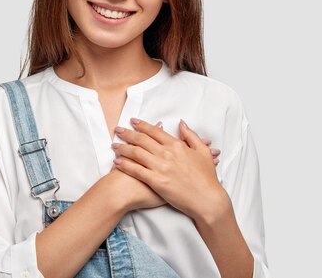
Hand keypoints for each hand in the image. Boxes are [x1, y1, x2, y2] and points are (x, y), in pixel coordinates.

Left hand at [112, 118, 231, 221]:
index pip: (155, 131)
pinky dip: (125, 165)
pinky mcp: (156, 181)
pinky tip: (117, 162)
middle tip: (118, 130)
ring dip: (123, 148)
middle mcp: (166, 153)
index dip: (142, 125)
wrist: (207, 199)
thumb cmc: (206, 177)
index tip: (133, 121)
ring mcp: (160, 167)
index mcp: (177, 145)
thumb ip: (191, 135)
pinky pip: (136, 171)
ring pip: (136, 153)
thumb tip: (181, 123)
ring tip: (114, 146)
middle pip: (142, 140)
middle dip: (127, 133)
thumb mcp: (203, 151)